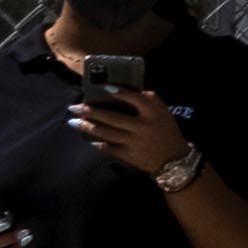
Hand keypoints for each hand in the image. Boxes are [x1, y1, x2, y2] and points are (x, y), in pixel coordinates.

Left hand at [76, 86, 192, 182]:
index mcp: (153, 114)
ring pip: (107, 133)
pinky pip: (109, 148)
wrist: (173, 160)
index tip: (104, 87)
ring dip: (88, 127)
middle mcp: (142, 127)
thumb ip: (150, 100)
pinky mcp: (128, 155)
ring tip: (73, 122)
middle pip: (113, 117)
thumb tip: (131, 90)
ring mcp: (133, 142)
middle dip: (92, 112)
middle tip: (75, 107)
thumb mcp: (164, 112)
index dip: (120, 92)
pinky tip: (89, 140)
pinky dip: (99, 144)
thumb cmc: (167, 132)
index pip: (135, 99)